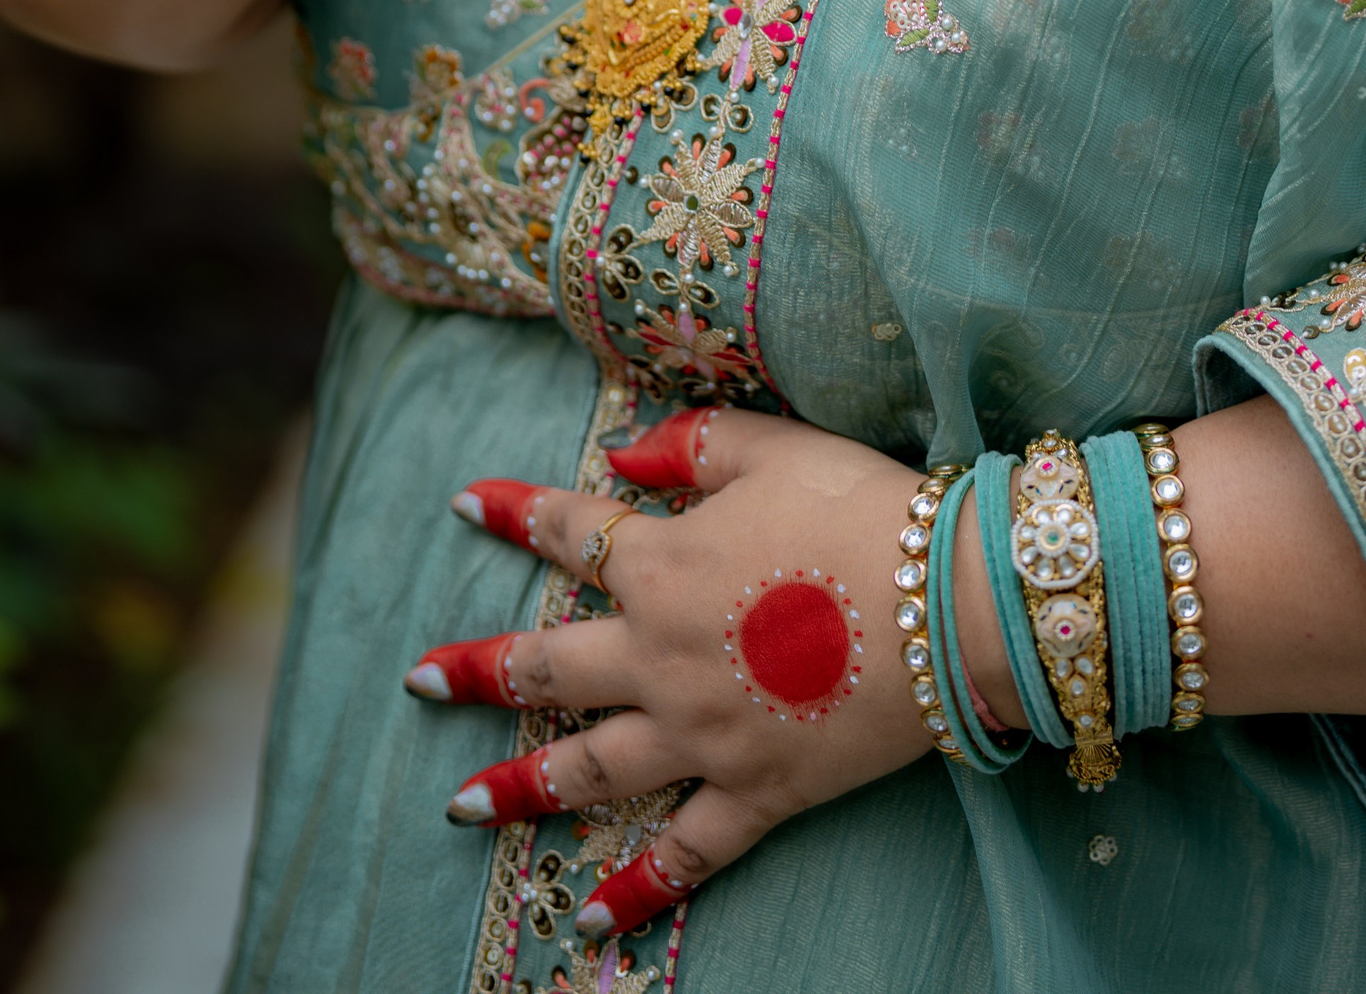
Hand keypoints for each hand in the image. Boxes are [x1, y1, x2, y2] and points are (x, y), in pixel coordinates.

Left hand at [405, 409, 964, 940]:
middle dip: (476, 671)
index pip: (569, 531)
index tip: (466, 504)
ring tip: (459, 803)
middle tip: (418, 679)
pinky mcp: (753, 793)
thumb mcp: (776, 447)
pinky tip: (587, 920)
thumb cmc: (863, 509)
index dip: (515, 513)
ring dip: (517, 785)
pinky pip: (684, 855)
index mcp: (663, 565)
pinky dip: (635, 891)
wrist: (946, 603)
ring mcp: (700, 736)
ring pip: (588, 768)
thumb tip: (622, 452)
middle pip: (549, 665)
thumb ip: (694, 445)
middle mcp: (660, 657)